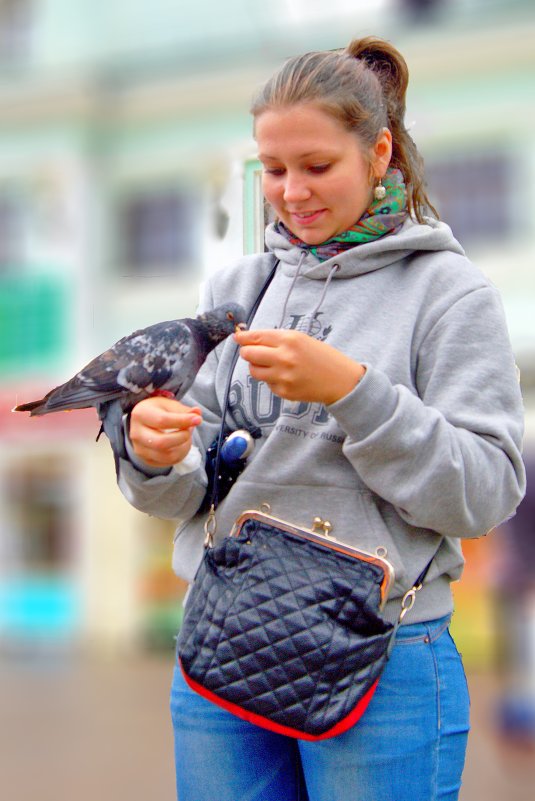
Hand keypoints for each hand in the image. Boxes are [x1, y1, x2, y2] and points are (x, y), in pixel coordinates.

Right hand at [129, 396, 201, 467]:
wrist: (145, 422)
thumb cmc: (158, 411)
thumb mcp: (169, 405)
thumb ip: (183, 410)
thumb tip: (197, 413)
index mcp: (140, 414)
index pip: (163, 421)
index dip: (183, 421)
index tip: (197, 419)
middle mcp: (136, 434)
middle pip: (162, 443)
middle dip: (182, 437)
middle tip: (189, 430)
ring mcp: (140, 449)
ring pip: (167, 456)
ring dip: (183, 447)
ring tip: (186, 436)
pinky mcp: (146, 460)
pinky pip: (168, 462)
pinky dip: (180, 454)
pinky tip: (181, 444)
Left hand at [234, 329, 364, 404]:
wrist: (340, 380)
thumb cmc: (321, 356)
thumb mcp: (301, 339)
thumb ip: (276, 339)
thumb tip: (248, 339)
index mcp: (289, 340)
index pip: (255, 337)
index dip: (243, 338)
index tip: (237, 338)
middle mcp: (284, 358)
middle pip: (249, 354)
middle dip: (247, 352)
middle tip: (253, 352)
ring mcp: (283, 377)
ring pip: (254, 371)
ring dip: (258, 367)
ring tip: (272, 365)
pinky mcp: (284, 392)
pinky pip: (267, 383)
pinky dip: (272, 379)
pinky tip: (286, 377)